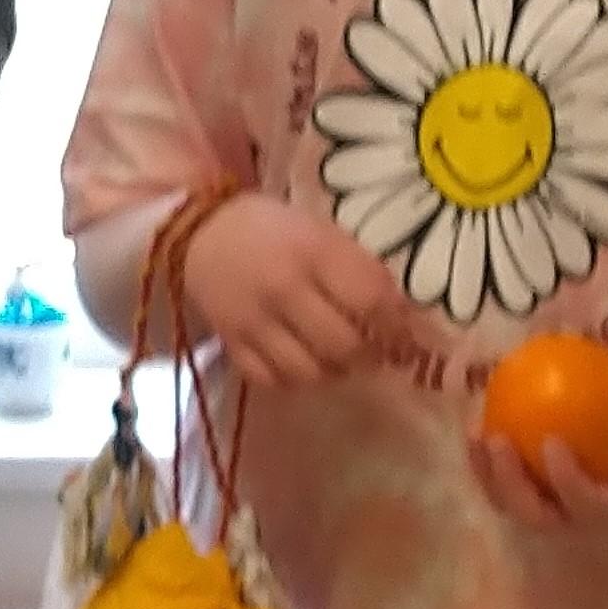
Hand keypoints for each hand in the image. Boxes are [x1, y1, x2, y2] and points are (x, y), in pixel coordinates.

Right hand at [180, 195, 403, 386]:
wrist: (200, 231)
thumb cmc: (273, 229)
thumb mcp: (321, 232)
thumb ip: (357, 269)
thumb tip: (400, 314)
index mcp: (314, 251)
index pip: (371, 300)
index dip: (397, 326)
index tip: (407, 337)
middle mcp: (285, 289)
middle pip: (344, 345)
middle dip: (369, 356)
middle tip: (377, 353)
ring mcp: (255, 321)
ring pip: (309, 371)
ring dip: (334, 372)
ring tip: (340, 360)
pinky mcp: (231, 343)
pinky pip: (272, 380)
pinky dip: (294, 380)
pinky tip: (303, 364)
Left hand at [469, 412, 607, 530]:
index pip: (587, 506)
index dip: (566, 481)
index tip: (551, 440)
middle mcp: (580, 522)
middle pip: (538, 517)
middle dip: (511, 486)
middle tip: (498, 441)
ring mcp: (555, 510)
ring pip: (512, 505)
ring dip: (487, 474)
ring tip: (475, 431)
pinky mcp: (538, 494)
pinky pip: (505, 482)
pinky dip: (486, 458)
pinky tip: (476, 416)